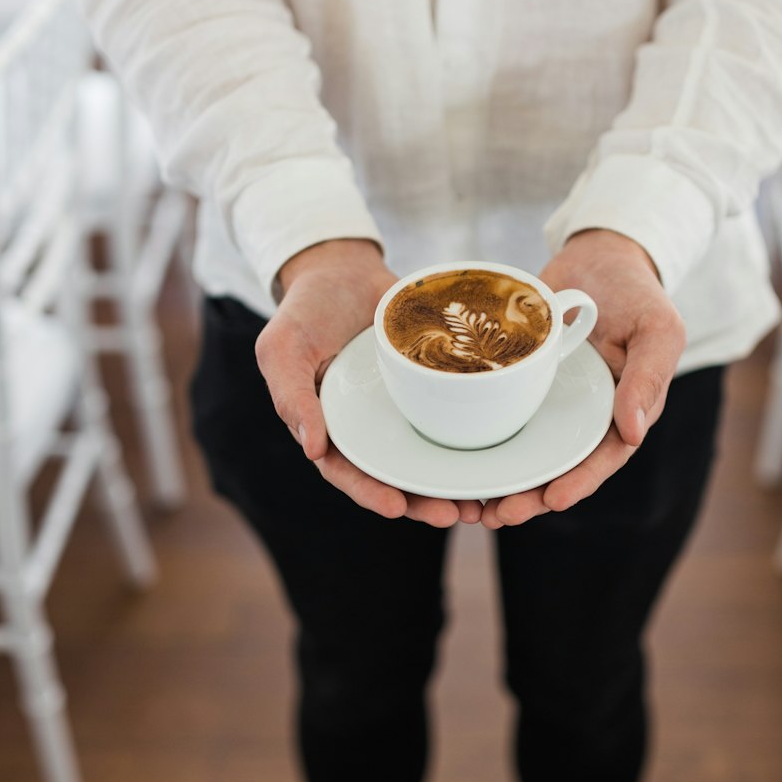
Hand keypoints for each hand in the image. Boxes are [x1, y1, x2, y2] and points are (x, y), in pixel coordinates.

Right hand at [256, 239, 481, 526]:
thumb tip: (312, 449)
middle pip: (397, 475)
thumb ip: (291, 396)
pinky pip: (453, 415)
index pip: (349, 472)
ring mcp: (402, 409)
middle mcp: (369, 426)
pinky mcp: (431, 386)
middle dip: (425, 500)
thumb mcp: (281, 347)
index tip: (398, 506)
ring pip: (430, 454)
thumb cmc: (304, 310)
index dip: (372, 493)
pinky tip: (500, 450)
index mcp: (331, 428)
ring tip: (484, 501)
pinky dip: (474, 437)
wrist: (343, 268)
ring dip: (454, 481)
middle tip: (456, 513)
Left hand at [480, 229, 685, 527]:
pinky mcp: (518, 381)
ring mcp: (549, 400)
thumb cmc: (637, 292)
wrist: (598, 254)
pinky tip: (452, 455)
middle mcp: (583, 415)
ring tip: (472, 503)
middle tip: (498, 514)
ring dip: (501, 478)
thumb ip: (649, 378)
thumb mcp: (658, 329)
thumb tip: (634, 432)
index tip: (551, 500)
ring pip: (524, 448)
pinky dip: (479, 436)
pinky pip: (498, 412)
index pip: (601, 458)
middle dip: (530, 495)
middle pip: (556, 465)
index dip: (578, 482)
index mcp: (621, 412)